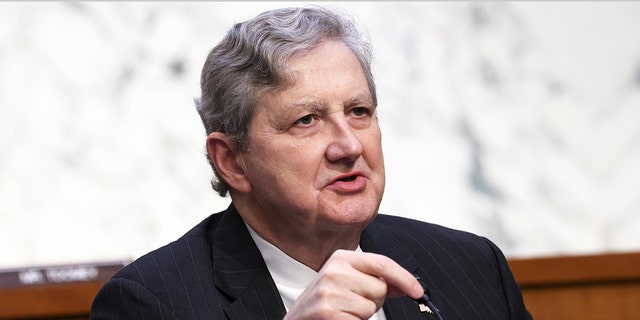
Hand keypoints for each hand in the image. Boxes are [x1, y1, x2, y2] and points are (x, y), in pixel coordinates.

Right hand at [284, 250, 423, 319]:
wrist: (298, 319)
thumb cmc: (325, 301)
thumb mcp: (347, 281)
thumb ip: (376, 280)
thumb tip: (407, 285)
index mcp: (340, 258)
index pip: (382, 263)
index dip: (404, 278)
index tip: (418, 291)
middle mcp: (333, 271)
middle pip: (380, 288)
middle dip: (374, 300)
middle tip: (353, 302)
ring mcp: (329, 292)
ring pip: (371, 307)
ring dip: (362, 314)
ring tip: (344, 311)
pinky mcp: (327, 313)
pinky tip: (339, 318)